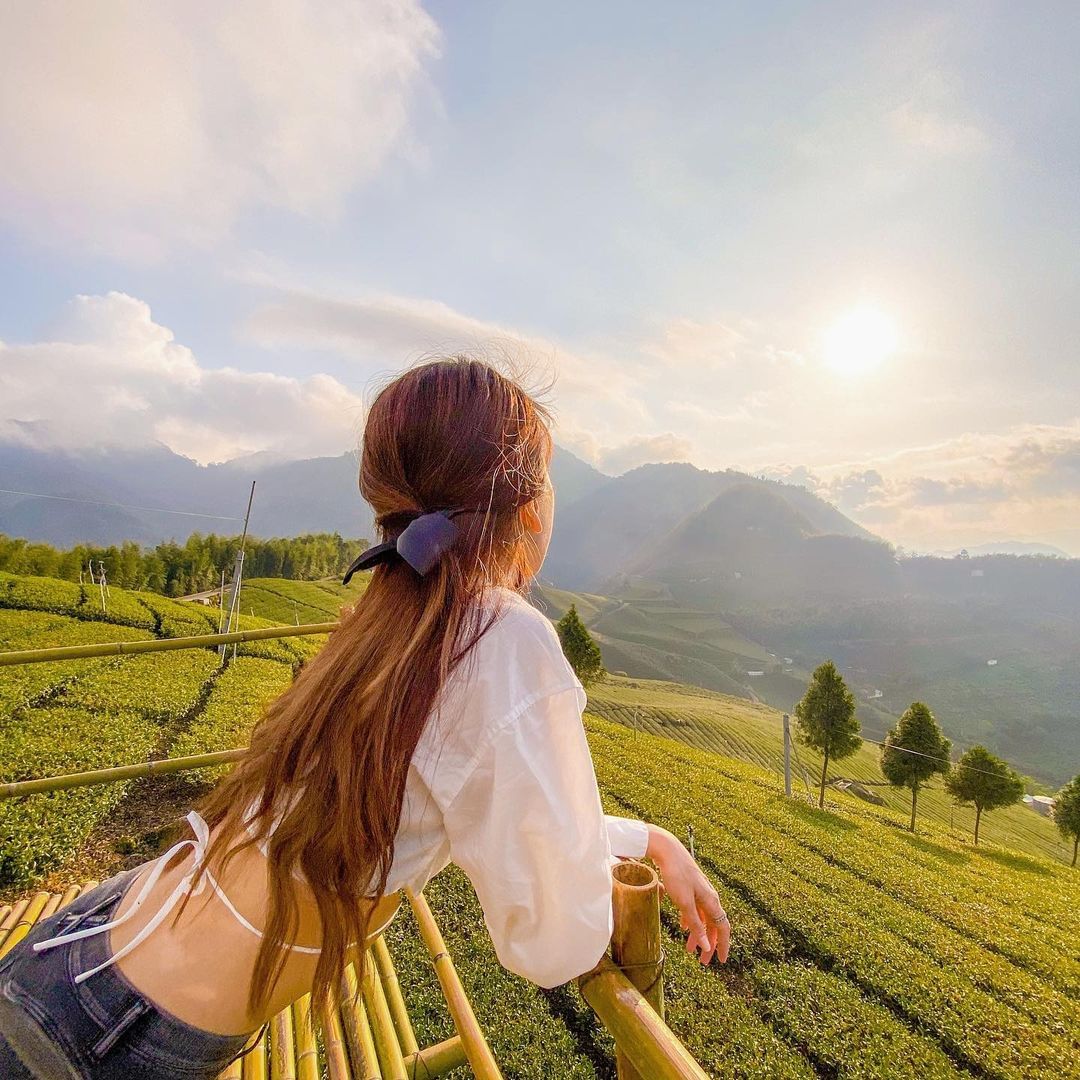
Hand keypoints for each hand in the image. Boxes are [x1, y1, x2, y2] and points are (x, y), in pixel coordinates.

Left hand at [645, 825, 729, 964]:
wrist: (667, 849)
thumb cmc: (676, 874)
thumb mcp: (685, 903)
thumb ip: (695, 925)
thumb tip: (706, 946)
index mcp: (711, 901)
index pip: (723, 928)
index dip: (723, 946)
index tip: (721, 961)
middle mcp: (709, 896)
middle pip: (713, 925)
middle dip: (708, 944)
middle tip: (703, 962)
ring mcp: (700, 891)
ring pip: (703, 918)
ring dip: (698, 934)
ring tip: (689, 950)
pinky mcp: (690, 887)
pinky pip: (694, 909)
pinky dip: (691, 920)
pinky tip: (683, 927)